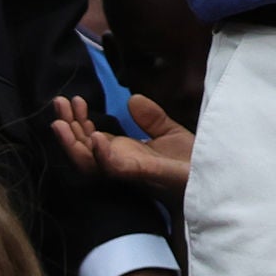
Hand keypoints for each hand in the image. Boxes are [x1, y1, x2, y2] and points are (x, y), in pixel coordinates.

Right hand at [49, 92, 193, 195]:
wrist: (216, 176)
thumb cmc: (192, 162)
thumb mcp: (169, 132)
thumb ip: (150, 117)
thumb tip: (132, 99)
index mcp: (125, 155)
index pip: (92, 140)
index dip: (79, 121)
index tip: (73, 100)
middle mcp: (122, 165)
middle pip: (84, 150)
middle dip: (68, 128)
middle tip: (58, 103)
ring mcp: (131, 172)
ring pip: (90, 164)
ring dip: (73, 144)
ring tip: (61, 123)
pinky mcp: (146, 175)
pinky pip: (117, 170)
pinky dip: (102, 156)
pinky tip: (95, 138)